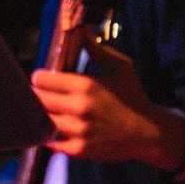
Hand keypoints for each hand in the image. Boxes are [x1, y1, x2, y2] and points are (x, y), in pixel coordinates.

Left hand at [31, 43, 172, 165]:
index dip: (40, 78)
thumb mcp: (121, 67)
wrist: (147, 131)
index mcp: (86, 86)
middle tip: (42, 94)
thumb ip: (97, 50)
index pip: (41, 80)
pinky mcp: (78, 150)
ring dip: (40, 115)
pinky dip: (48, 136)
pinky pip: (50, 143)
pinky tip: (53, 129)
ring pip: (41, 121)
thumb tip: (81, 33)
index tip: (43, 79)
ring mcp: (78, 131)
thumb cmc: (133, 96)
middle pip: (38, 101)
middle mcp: (78, 108)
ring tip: (46, 111)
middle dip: (37, 96)